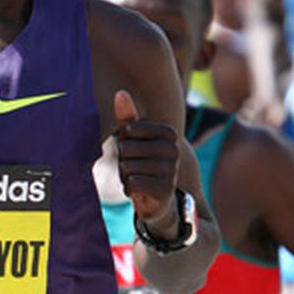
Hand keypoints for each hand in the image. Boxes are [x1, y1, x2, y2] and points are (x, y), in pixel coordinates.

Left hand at [114, 90, 179, 236]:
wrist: (157, 201)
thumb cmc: (142, 164)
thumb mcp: (133, 140)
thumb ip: (127, 117)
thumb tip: (120, 92)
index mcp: (169, 134)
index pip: (129, 128)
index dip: (124, 141)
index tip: (135, 151)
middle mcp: (174, 150)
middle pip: (126, 147)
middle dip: (122, 160)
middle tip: (135, 169)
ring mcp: (171, 170)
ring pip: (127, 166)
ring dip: (125, 176)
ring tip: (138, 180)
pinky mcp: (165, 189)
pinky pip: (131, 182)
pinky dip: (128, 189)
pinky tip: (139, 191)